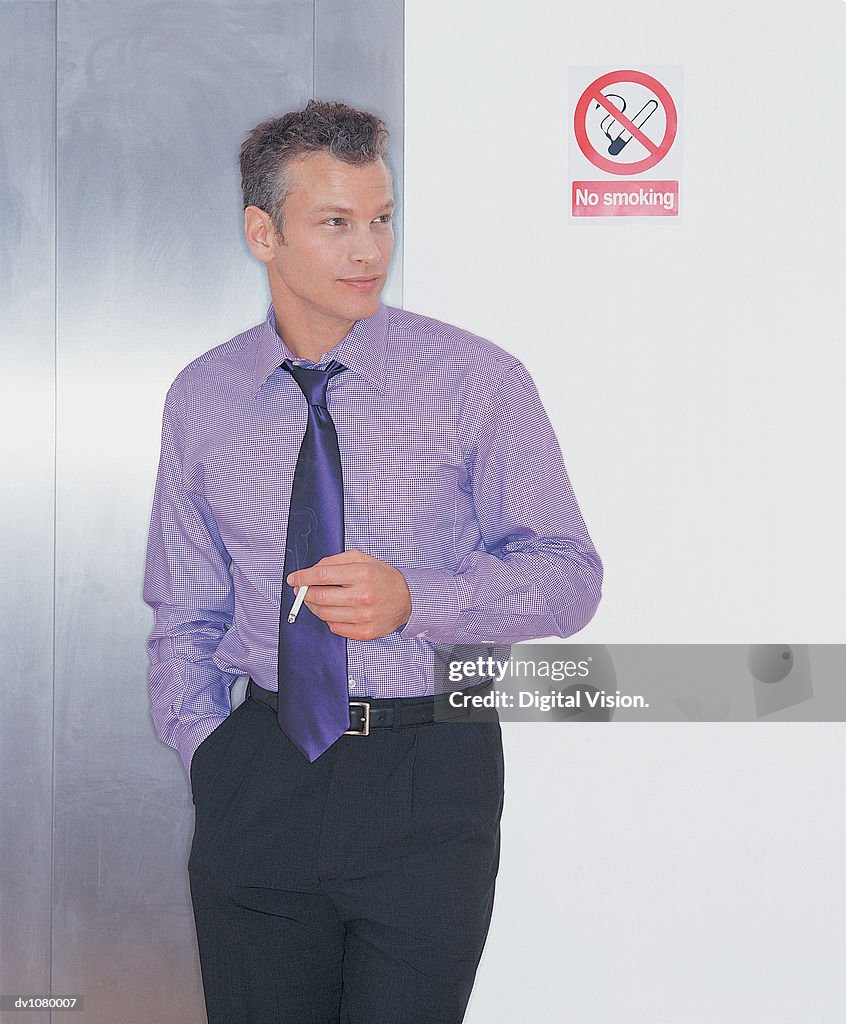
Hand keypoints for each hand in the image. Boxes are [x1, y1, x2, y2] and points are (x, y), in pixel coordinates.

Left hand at [286, 550, 411, 640]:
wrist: (408, 599)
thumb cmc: (382, 577)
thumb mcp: (362, 559)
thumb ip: (335, 560)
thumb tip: (311, 571)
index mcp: (362, 573)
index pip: (322, 575)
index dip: (302, 577)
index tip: (293, 579)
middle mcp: (363, 596)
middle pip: (319, 596)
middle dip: (304, 593)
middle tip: (300, 590)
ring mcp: (364, 617)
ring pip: (324, 614)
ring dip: (313, 606)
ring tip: (314, 599)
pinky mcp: (364, 632)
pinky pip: (334, 627)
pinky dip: (328, 618)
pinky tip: (332, 610)